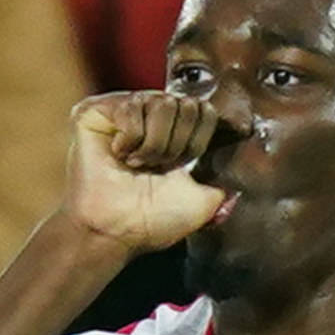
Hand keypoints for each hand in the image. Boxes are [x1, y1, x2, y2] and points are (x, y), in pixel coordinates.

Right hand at [68, 91, 236, 255]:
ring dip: (154, 145)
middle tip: (156, 168)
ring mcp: (123, 110)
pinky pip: (132, 108)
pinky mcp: (96, 111)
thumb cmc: (153, 220)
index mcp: (175, 131)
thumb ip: (223, 190)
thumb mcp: (202, 205)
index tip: (182, 167)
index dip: (199, 141)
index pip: (205, 110)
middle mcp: (150, 116)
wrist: (115, 230)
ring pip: (160, 104)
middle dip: (176, 144)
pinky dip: (130, 139)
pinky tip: (118, 155)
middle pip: (185, 104)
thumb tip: (238, 193)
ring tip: (136, 164)